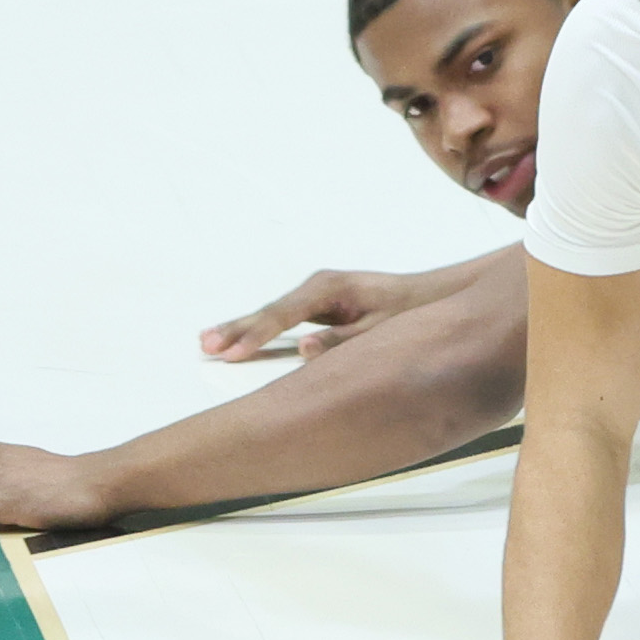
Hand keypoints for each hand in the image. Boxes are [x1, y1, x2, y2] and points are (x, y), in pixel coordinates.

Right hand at [201, 267, 468, 361]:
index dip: (258, 334)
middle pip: (271, 311)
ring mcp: (318, 295)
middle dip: (238, 329)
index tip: (232, 353)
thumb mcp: (380, 329)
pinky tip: (238, 342)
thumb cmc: (410, 312)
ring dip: (243, 330)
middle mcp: (320, 286)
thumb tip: (306, 350)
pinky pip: (283, 321)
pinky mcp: (321, 307)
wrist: (433, 295)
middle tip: (205, 346)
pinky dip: (261, 331)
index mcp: (331, 287)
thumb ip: (344, 341)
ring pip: (273, 315)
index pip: (285, 314)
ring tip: (207, 343)